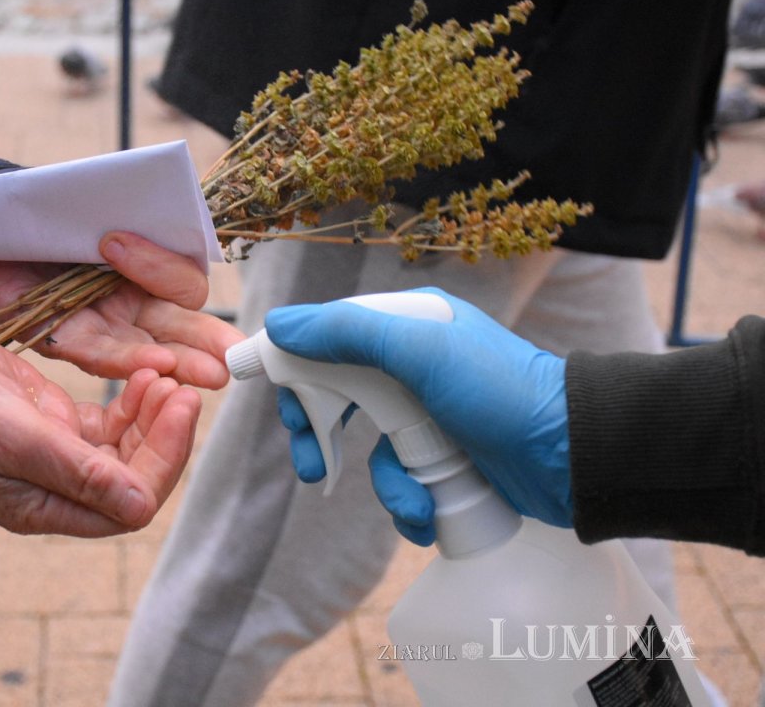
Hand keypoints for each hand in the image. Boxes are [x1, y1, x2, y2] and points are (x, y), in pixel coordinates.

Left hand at [0, 231, 243, 388]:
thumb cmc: (35, 213)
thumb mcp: (82, 205)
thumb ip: (118, 208)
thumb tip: (146, 207)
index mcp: (148, 260)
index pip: (180, 273)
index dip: (160, 264)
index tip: (116, 241)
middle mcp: (134, 297)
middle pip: (182, 320)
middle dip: (209, 337)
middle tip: (236, 354)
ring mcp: (106, 322)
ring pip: (154, 347)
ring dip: (184, 361)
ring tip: (213, 374)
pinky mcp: (69, 340)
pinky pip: (103, 354)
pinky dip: (128, 361)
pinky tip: (156, 368)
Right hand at [0, 337, 201, 536]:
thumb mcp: (22, 442)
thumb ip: (82, 474)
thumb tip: (141, 507)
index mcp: (48, 510)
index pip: (129, 505)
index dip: (163, 461)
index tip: (180, 411)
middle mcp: (61, 491)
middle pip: (137, 477)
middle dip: (166, 436)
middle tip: (184, 392)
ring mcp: (64, 458)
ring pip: (130, 447)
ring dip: (154, 416)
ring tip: (166, 380)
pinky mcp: (63, 426)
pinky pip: (113, 424)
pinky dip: (135, 403)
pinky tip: (146, 378)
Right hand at [264, 288, 571, 543]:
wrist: (576, 457)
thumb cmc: (502, 392)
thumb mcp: (422, 351)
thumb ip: (349, 333)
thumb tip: (279, 325)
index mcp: (409, 328)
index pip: (332, 337)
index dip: (296, 364)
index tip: (263, 386)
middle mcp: (416, 367)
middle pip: (340, 397)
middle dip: (323, 434)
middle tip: (310, 462)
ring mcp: (432, 417)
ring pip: (372, 452)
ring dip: (385, 484)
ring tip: (408, 501)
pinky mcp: (447, 462)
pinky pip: (404, 484)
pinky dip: (411, 505)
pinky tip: (428, 514)